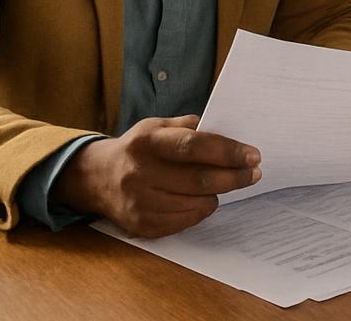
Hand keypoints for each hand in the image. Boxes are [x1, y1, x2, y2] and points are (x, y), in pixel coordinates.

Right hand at [52, 116, 260, 237]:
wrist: (97, 178)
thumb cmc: (138, 148)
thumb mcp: (157, 126)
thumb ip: (190, 127)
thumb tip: (228, 132)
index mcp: (147, 141)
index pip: (194, 146)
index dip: (228, 152)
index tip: (254, 155)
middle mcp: (139, 172)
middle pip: (199, 179)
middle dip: (234, 177)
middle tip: (254, 173)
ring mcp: (138, 202)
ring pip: (195, 203)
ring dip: (219, 194)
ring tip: (227, 183)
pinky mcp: (140, 224)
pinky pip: (185, 221)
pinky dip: (201, 209)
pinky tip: (203, 199)